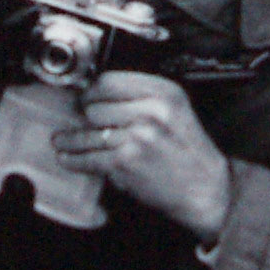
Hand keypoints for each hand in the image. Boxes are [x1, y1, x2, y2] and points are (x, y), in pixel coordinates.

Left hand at [54, 71, 232, 240]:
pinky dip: (74, 159)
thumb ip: (143, 97)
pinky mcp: (125, 161)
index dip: (91, 91)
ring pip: (87, 132)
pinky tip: (67, 157)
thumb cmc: (190, 153)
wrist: (207, 189)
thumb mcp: (176, 111)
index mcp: (164, 92)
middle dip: (83, 116)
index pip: (110, 80)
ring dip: (71, 139)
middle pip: (94, 106)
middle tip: (79, 123)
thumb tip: (99, 95)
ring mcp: (137, 136)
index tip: (84, 98)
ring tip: (62, 141)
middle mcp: (151, 110)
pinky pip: (88, 157)